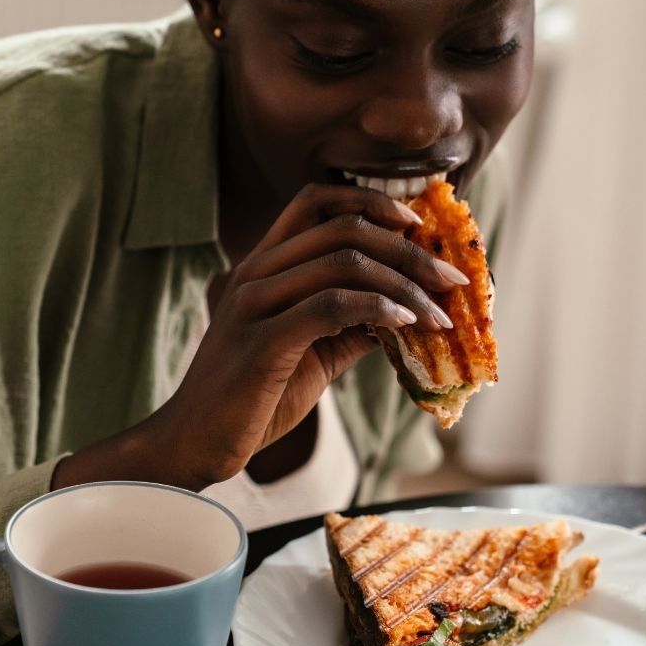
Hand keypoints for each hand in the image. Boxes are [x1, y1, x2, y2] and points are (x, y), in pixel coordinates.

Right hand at [135, 183, 467, 487]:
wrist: (194, 444)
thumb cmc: (250, 400)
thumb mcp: (308, 355)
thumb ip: (348, 327)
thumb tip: (406, 314)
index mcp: (262, 267)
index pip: (316, 202)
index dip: (371, 201)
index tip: (416, 224)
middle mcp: (255, 274)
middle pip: (344, 228)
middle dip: (410, 249)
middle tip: (451, 279)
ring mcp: (254, 305)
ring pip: (343, 263)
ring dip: (405, 285)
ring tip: (440, 315)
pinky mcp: (262, 342)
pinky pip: (331, 306)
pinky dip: (377, 309)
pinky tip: (405, 324)